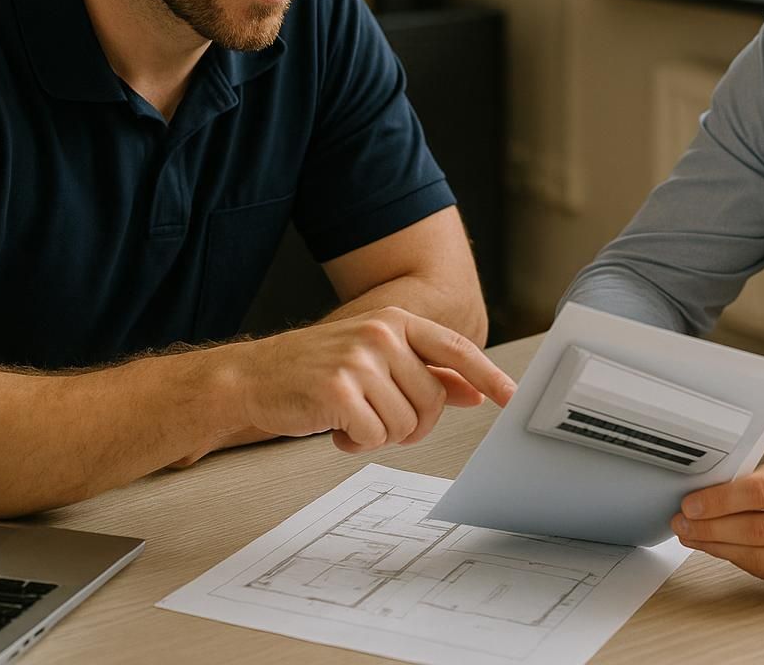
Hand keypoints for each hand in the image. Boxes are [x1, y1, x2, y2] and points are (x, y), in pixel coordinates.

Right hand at [226, 306, 516, 452]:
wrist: (251, 377)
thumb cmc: (315, 370)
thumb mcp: (375, 359)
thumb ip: (425, 372)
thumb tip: (473, 391)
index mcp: (395, 321)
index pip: (456, 349)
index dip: (488, 376)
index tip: (512, 398)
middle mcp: (381, 334)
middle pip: (433, 401)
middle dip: (412, 424)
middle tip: (377, 419)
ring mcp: (359, 360)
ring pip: (406, 424)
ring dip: (381, 434)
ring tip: (351, 418)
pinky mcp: (338, 390)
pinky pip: (375, 437)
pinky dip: (357, 443)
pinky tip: (335, 426)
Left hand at [670, 446, 763, 596]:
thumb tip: (726, 486)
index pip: (760, 493)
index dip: (718, 500)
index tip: (693, 502)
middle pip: (755, 529)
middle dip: (710, 527)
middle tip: (685, 524)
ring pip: (762, 558)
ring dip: (721, 549)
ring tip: (697, 538)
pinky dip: (747, 564)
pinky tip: (728, 552)